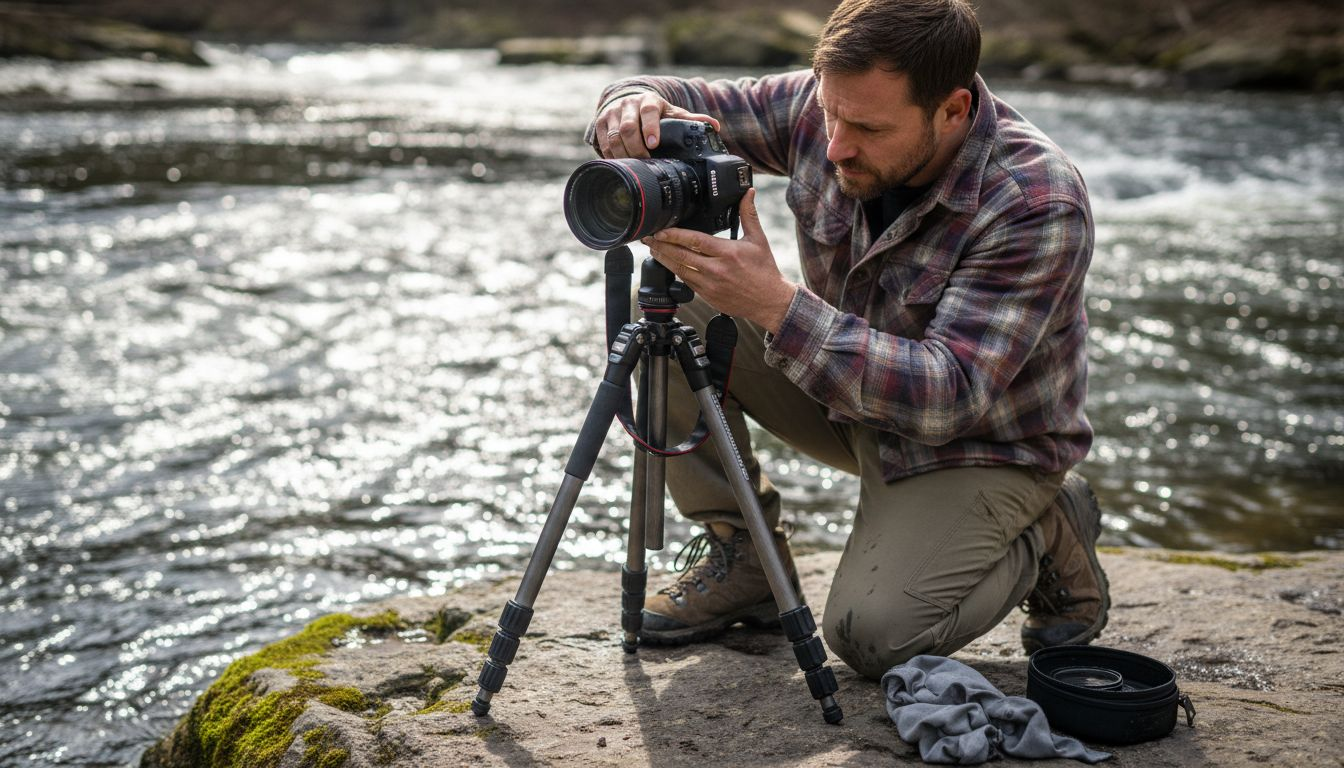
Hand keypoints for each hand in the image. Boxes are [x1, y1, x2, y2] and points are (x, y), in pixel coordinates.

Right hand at [596, 92, 720, 158]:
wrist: (628, 102)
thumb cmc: (654, 112)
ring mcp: (612, 113)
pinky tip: (620, 165)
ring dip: (623, 154)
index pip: (649, 110)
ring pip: (614, 136)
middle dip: (636, 147)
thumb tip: (714, 127)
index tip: (654, 144)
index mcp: (648, 100)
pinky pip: (603, 142)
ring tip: (634, 166)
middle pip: (628, 127)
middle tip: (645, 161)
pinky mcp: (600, 123)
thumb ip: (690, 120)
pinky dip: (611, 155)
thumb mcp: (672, 113)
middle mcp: (628, 104)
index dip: (650, 127)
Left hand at [641, 188, 796, 332]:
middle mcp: (716, 269)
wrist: (770, 301)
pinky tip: (668, 264)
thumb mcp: (758, 240)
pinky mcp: (708, 296)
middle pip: (681, 255)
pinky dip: (675, 272)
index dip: (675, 234)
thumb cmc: (764, 271)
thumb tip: (748, 193)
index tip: (661, 230)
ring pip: (679, 270)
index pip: (695, 241)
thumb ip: (749, 215)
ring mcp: (710, 285)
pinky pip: (686, 282)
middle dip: (661, 245)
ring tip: (653, 249)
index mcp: (728, 253)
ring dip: (664, 259)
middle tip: (648, 237)